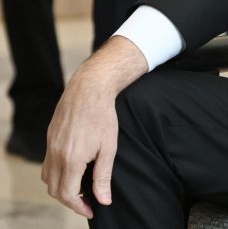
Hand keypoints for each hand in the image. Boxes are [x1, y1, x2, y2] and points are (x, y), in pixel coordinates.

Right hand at [42, 77, 117, 217]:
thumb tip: (104, 200)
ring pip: (48, 179)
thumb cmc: (103, 116)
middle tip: (88, 202)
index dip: (80, 206)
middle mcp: (56, 155)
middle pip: (55, 190)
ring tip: (81, 188)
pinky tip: (73, 170)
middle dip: (71, 201)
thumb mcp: (108, 148)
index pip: (68, 195)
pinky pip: (47, 164)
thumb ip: (103, 176)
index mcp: (71, 159)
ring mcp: (50, 146)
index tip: (92, 210)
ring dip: (61, 188)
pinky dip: (57, 174)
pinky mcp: (49, 139)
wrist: (89, 89)